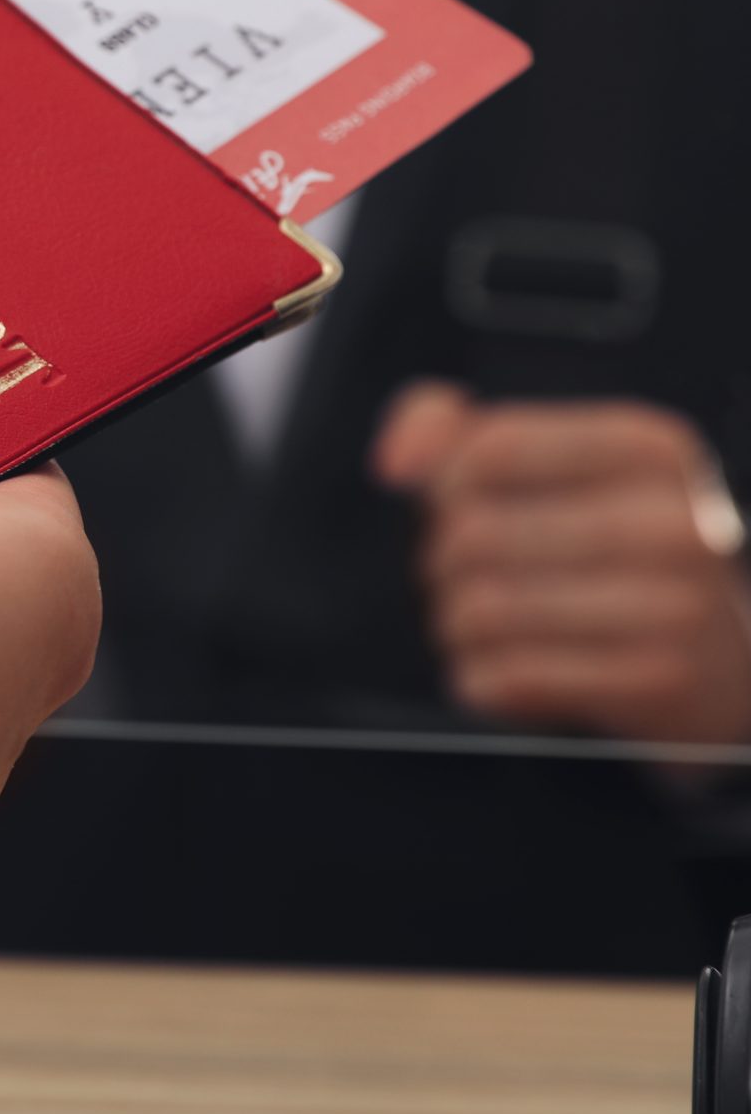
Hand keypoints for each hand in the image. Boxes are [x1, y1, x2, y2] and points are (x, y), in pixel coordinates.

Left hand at [376, 381, 750, 745]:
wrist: (718, 661)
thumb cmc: (610, 547)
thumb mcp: (551, 462)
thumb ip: (453, 431)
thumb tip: (395, 462)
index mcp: (651, 448)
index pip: (490, 449)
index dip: (445, 484)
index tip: (460, 503)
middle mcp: (678, 521)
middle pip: (474, 532)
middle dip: (442, 560)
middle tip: (466, 575)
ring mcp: (676, 607)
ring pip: (480, 608)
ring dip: (455, 623)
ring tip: (482, 624)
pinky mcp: (654, 683)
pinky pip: (503, 677)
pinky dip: (478, 677)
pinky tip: (505, 669)